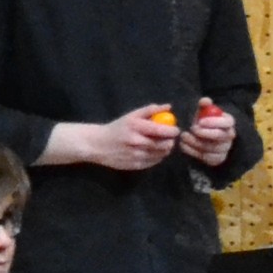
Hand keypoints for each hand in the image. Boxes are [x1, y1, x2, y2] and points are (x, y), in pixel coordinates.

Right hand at [62, 107, 181, 173]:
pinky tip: (153, 151)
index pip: (161, 130)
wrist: (97, 144)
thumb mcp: (131, 116)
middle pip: (164, 144)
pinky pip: (154, 161)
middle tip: (170, 138)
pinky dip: (158, 156)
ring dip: (165, 149)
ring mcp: (136, 155)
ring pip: (161, 154)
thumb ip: (150, 110)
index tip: (175, 129)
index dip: (173, 131)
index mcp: (136, 127)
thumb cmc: (117, 128)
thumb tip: (168, 107)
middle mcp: (136, 142)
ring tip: (161, 144)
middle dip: (171, 141)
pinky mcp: (135, 165)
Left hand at [179, 100, 238, 168]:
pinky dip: (192, 151)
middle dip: (204, 133)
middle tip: (192, 129)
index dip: (214, 122)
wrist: (206, 137)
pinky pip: (205, 157)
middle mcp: (229, 136)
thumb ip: (204, 106)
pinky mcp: (216, 159)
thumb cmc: (205, 122)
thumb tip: (205, 100)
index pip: (227, 122)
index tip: (200, 122)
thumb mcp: (204, 112)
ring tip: (183, 136)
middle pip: (220, 136)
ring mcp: (224, 149)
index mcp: (228, 123)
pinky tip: (184, 145)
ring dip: (195, 142)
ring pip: (211, 148)